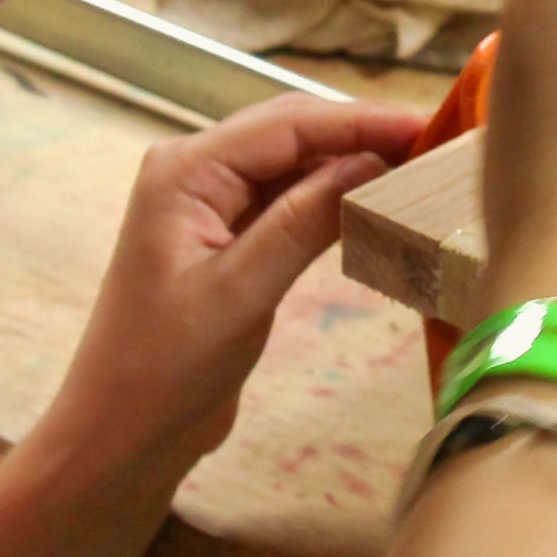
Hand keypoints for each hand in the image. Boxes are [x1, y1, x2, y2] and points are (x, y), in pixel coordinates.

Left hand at [57, 95, 422, 473]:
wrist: (121, 434)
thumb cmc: (165, 368)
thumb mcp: (241, 291)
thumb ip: (303, 220)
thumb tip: (372, 161)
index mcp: (185, 170)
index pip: (287, 125)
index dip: (360, 122)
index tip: (427, 126)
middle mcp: (195, 171)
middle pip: (291, 132)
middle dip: (361, 134)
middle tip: (435, 144)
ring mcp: (210, 203)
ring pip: (293, 163)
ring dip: (350, 163)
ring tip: (418, 167)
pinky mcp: (228, 237)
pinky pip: (288, 199)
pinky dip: (331, 198)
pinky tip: (373, 203)